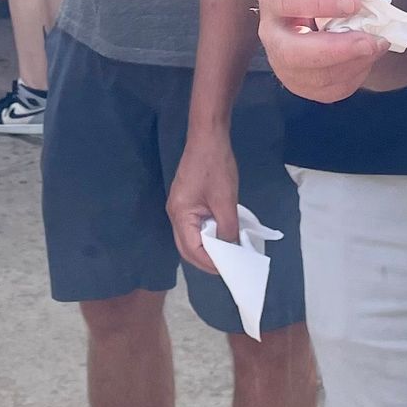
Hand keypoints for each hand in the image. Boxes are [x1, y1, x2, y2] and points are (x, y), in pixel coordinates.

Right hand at [167, 130, 240, 273]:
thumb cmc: (216, 167)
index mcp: (180, 214)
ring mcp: (180, 206)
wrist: (209, 136)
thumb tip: (231, 249)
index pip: (191, 249)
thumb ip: (227, 229)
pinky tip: (222, 235)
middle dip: (206, 260)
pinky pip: (194, 225)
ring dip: (207, 247)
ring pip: (190, 236)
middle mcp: (175, 213)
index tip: (228, 270)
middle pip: (187, 246)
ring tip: (227, 255)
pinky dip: (207, 234)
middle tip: (227, 268)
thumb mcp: (226, 201)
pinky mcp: (187, 200)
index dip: (209, 263)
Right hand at [259, 0, 382, 103]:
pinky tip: (366, 57)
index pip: (288, 1)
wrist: (327, 7)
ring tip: (378, 44)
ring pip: (315, 77)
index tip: (354, 3)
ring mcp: (282, 63)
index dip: (321, 3)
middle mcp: (270, 33)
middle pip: (291, 52)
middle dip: (336, 50)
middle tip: (370, 42)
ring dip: (353, 63)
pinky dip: (355, 76)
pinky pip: (330, 90)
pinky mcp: (301, 84)